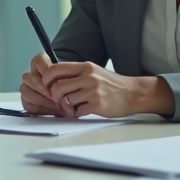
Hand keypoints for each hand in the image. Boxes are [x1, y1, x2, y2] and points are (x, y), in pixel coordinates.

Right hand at [19, 53, 69, 116]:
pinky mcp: (27, 101)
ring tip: (55, 104)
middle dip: (40, 87)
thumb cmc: (69, 87)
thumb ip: (64, 80)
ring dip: (40, 99)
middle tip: (52, 94)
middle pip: (27, 76)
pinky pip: (27, 104)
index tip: (52, 77)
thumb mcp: (70, 81)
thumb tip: (62, 86)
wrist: (70, 99)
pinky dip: (40, 108)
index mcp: (42, 66)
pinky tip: (51, 110)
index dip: (43, 68)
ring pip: (24, 90)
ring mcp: (27, 88)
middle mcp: (32, 76)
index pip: (37, 61)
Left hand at [40, 61, 175, 117]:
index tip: (46, 85)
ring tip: (73, 106)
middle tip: (58, 100)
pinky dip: (76, 113)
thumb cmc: (111, 83)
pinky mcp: (98, 105)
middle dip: (54, 96)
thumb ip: (76, 73)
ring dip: (66, 106)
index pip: (56, 69)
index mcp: (85, 66)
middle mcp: (88, 77)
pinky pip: (77, 111)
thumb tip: (53, 78)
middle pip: (58, 86)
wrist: (133, 93)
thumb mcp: (93, 71)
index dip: (46, 78)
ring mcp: (93, 91)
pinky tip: (82, 110)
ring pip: (67, 100)